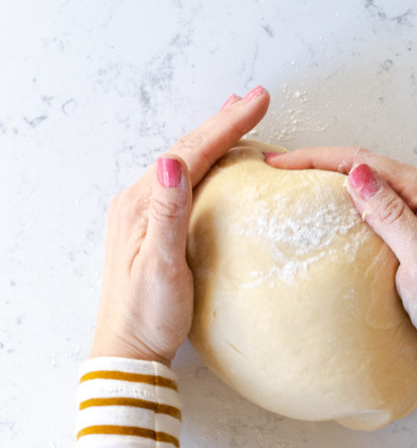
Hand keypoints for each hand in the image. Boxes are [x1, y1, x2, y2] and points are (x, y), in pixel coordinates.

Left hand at [90, 87, 269, 365]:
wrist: (128, 350)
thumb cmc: (148, 315)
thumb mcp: (160, 266)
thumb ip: (168, 214)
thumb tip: (171, 161)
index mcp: (143, 204)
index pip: (192, 152)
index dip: (227, 125)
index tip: (257, 101)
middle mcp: (140, 200)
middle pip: (189, 148)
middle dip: (224, 121)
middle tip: (256, 97)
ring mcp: (144, 212)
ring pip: (187, 160)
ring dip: (215, 136)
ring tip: (237, 114)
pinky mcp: (152, 225)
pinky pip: (185, 180)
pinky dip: (206, 160)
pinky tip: (215, 160)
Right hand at [267, 147, 416, 369]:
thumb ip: (392, 216)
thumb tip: (358, 175)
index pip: (364, 162)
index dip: (317, 159)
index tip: (280, 162)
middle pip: (366, 163)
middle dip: (320, 161)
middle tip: (279, 167)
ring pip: (372, 177)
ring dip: (334, 175)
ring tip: (296, 177)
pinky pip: (382, 196)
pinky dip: (352, 194)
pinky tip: (332, 200)